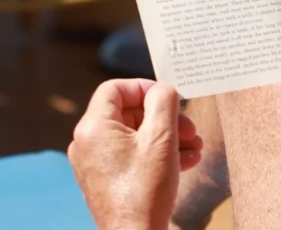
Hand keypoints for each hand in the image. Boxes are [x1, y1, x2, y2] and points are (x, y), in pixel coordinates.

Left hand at [69, 79, 202, 229]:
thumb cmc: (144, 192)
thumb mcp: (161, 138)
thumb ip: (163, 102)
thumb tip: (162, 89)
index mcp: (93, 128)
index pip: (115, 88)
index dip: (144, 88)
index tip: (168, 98)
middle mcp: (87, 144)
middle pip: (128, 113)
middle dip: (163, 118)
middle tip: (189, 128)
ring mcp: (95, 164)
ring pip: (133, 136)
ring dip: (166, 137)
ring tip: (193, 147)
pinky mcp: (105, 181)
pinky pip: (130, 156)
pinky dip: (155, 154)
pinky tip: (184, 161)